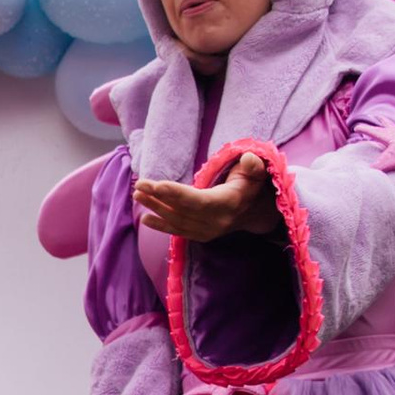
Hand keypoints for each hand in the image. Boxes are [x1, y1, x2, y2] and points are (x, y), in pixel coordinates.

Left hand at [136, 152, 270, 244]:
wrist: (254, 211)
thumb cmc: (252, 185)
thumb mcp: (257, 172)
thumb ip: (254, 166)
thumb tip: (248, 159)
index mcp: (229, 203)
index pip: (199, 200)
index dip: (178, 194)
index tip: (157, 185)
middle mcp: (217, 221)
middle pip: (183, 210)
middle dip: (159, 198)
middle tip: (140, 185)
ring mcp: (208, 231)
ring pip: (177, 220)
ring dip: (156, 208)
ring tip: (138, 195)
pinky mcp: (201, 235)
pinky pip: (179, 231)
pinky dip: (161, 226)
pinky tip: (145, 219)